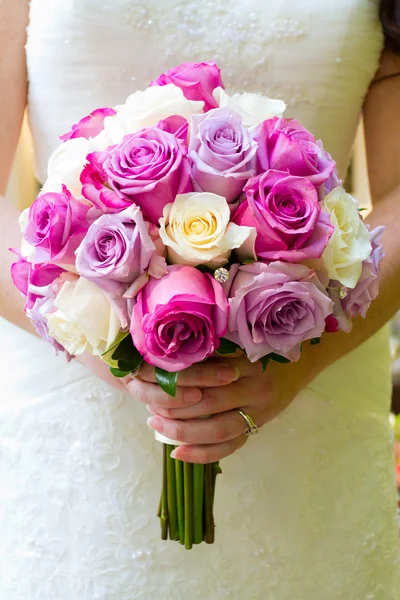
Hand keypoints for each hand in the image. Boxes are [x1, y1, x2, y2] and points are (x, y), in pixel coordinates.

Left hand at [125, 352, 313, 462]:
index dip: (178, 383)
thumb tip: (167, 357)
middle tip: (151, 410)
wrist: (303, 361)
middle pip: (209, 404)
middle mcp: (255, 388)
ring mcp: (259, 411)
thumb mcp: (239, 341)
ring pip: (218, 430)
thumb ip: (212, 350)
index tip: (154, 382)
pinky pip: (229, 447)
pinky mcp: (258, 426)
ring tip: (159, 427)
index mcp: (247, 362)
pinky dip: (203, 453)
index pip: (206, 376)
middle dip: (176, 410)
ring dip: (184, 433)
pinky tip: (178, 453)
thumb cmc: (263, 346)